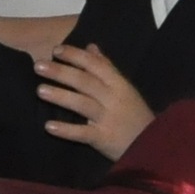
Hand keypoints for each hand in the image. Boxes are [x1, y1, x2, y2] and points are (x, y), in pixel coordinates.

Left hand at [36, 41, 153, 159]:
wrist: (156, 146)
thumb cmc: (136, 116)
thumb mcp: (126, 89)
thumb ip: (107, 68)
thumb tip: (90, 47)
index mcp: (119, 84)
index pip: (95, 65)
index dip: (75, 56)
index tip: (55, 50)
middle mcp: (114, 99)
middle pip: (85, 82)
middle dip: (61, 72)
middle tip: (38, 66)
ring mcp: (109, 119)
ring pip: (82, 104)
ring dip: (61, 96)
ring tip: (40, 90)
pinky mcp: (105, 139)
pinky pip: (83, 133)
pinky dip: (66, 130)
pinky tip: (49, 126)